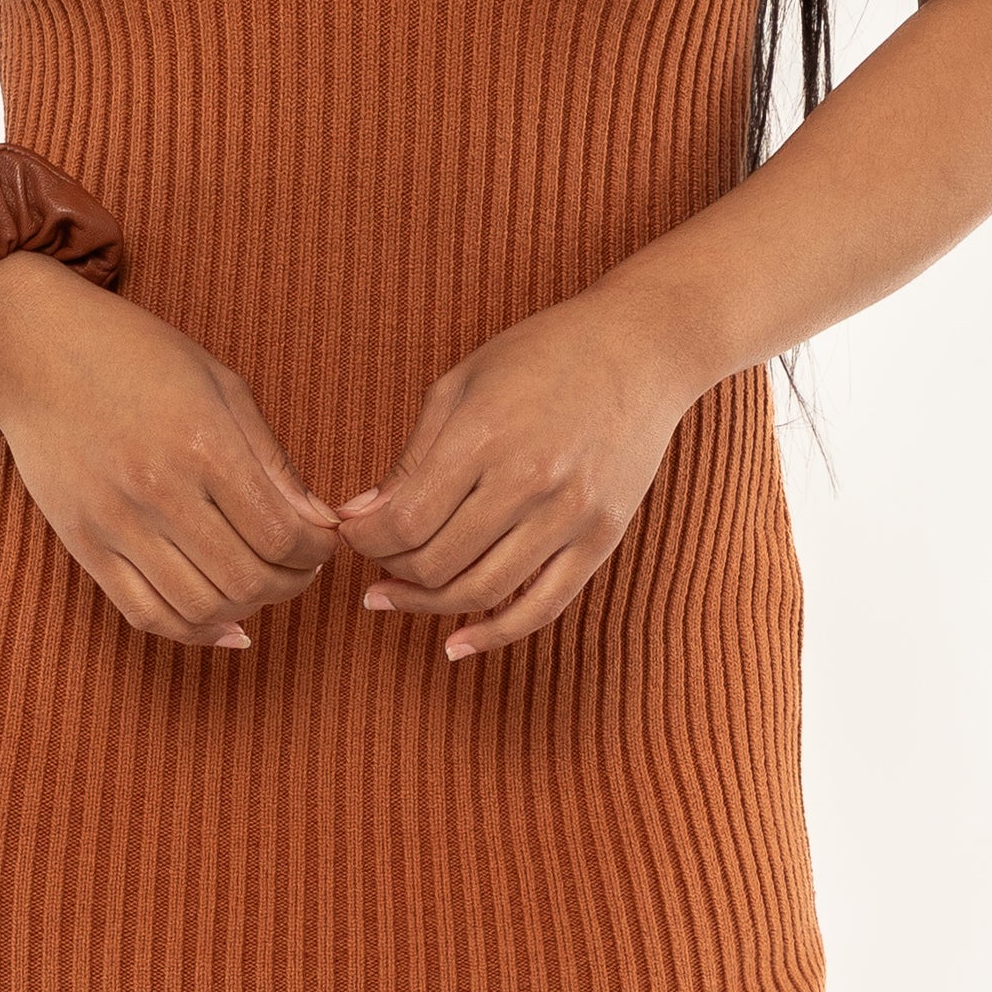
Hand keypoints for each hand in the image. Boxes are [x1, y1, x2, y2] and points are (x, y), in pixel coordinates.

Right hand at [0, 249, 340, 648]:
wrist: (37, 351)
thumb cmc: (138, 356)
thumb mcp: (221, 385)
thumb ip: (272, 461)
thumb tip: (319, 523)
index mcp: (203, 443)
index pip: (282, 535)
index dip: (318, 551)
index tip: (323, 541)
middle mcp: (159, 490)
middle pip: (248, 579)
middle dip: (292, 583)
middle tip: (299, 566)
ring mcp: (116, 524)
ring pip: (202, 608)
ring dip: (247, 608)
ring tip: (259, 582)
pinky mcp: (84, 545)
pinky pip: (146, 614)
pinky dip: (192, 631)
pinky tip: (220, 620)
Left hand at [332, 288, 694, 658]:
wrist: (640, 347)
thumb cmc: (543, 354)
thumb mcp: (463, 384)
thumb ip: (412, 457)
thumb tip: (359, 517)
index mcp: (484, 435)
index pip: (404, 520)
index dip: (364, 540)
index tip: (351, 535)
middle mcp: (528, 481)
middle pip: (435, 563)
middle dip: (389, 570)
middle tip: (373, 564)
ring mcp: (570, 515)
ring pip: (480, 593)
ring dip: (426, 605)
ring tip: (398, 596)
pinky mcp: (602, 538)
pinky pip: (541, 608)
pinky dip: (493, 636)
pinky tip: (457, 644)